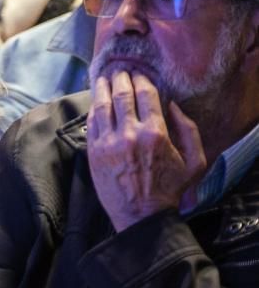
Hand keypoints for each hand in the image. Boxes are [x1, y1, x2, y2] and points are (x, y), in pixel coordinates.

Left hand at [88, 72, 207, 231]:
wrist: (142, 217)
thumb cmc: (170, 190)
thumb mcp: (194, 162)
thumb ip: (189, 130)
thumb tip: (173, 105)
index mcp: (156, 134)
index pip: (145, 96)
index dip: (141, 80)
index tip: (138, 74)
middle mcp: (129, 134)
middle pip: (121, 95)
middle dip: (120, 79)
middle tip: (119, 70)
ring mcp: (108, 142)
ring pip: (102, 105)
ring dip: (102, 87)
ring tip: (103, 77)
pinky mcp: (93, 152)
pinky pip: (91, 122)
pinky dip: (94, 107)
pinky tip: (96, 100)